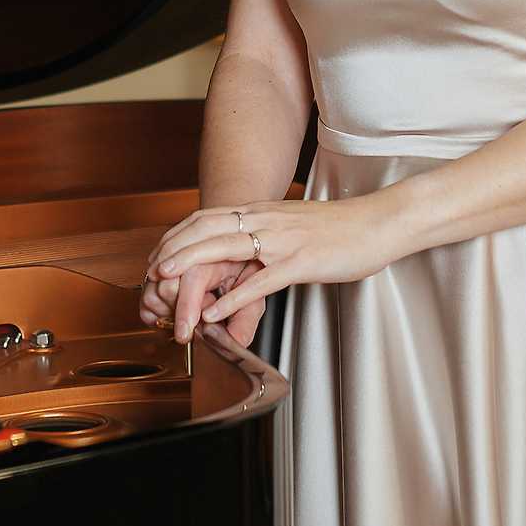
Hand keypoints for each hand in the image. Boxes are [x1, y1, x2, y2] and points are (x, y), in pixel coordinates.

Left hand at [146, 197, 403, 337]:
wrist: (377, 222)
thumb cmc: (339, 228)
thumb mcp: (292, 225)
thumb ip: (265, 235)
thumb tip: (244, 251)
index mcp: (261, 211)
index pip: (205, 217)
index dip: (176, 236)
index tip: (156, 255)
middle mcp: (265, 220)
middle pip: (204, 229)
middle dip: (171, 250)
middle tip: (148, 273)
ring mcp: (282, 240)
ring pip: (224, 249)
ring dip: (189, 266)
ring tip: (164, 284)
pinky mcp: (301, 261)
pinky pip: (260, 281)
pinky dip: (232, 298)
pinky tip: (215, 314)